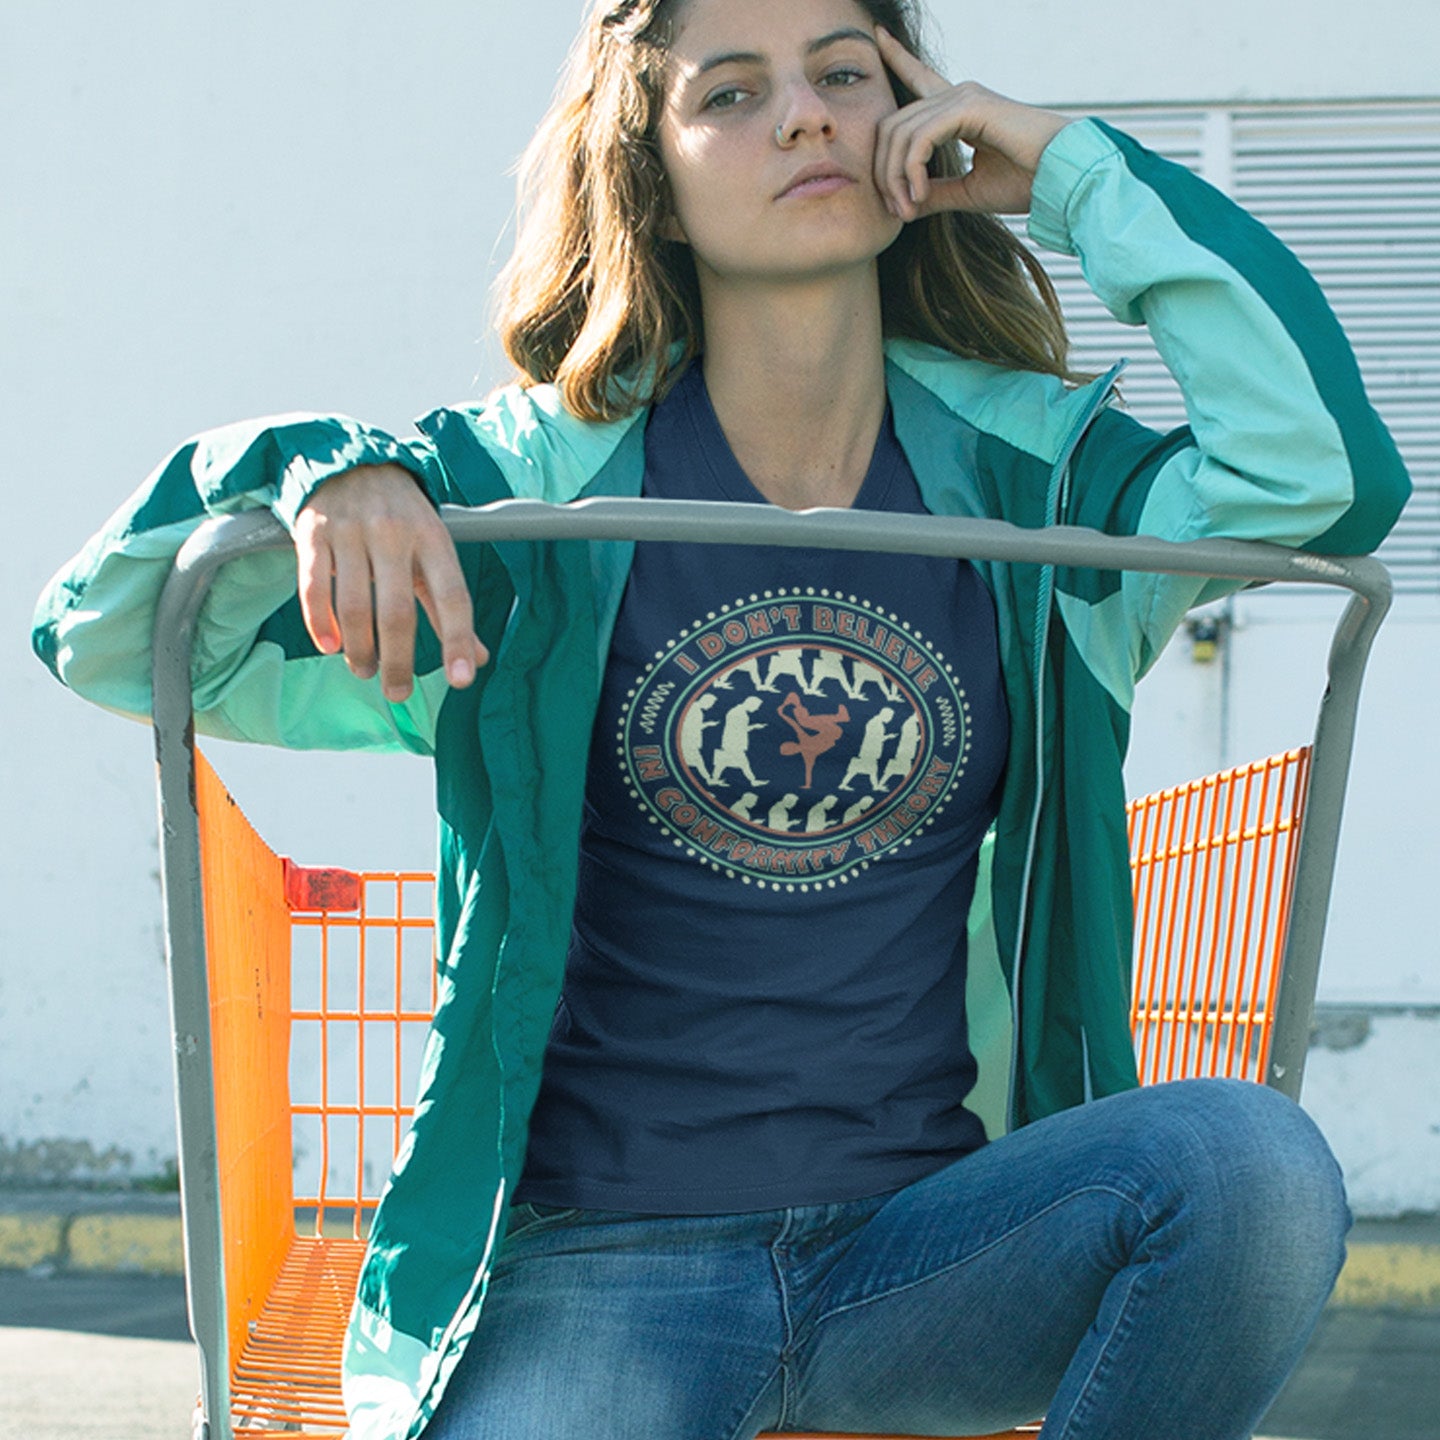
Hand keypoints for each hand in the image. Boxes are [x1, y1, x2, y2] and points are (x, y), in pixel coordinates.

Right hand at [293, 464, 488, 702]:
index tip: (461, 679)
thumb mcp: (433, 552)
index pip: (451, 596)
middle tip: (397, 692)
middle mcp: (394, 533)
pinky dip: (320, 622)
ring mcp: (351, 531)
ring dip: (358, 648)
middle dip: (398, 660)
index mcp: (433, 538)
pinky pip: (314, 587)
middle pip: (397, 610)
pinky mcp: (312, 532)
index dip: (457, 639)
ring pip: (353, 605)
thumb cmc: (401, 519)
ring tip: (364, 670)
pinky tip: (330, 646)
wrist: (350, 462)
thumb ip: (449, 606)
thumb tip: (476, 658)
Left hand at [873, 27, 1070, 220]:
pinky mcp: (969, 107)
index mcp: (960, 110)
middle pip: (894, 125)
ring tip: (909, 209)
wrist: (1061, 178)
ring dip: (896, 178)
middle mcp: (958, 95)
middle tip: (897, 211)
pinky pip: (920, 138)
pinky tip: (920, 195)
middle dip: (885, 172)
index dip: (898, 58)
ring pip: (901, 133)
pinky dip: (912, 170)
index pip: (920, 79)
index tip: (877, 37)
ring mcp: (963, 96)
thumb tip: (903, 207)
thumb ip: (935, 193)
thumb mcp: (968, 192)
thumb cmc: (1026, 183)